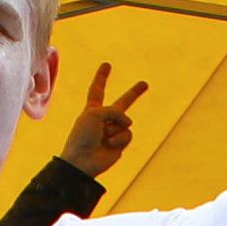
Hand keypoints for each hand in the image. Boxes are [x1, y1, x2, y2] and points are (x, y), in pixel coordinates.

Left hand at [63, 60, 149, 177]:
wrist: (82, 161)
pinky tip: (109, 144)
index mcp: (92, 109)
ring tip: (103, 136)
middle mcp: (104, 119)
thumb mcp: (94, 114)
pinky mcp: (120, 143)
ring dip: (115, 128)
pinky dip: (119, 138)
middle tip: (144, 83)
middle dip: (134, 93)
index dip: (102, 76)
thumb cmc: (82, 136)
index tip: (107, 64)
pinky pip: (127, 134)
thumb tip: (129, 123)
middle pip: (122, 104)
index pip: (97, 89)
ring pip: (125, 122)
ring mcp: (113, 131)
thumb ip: (114, 112)